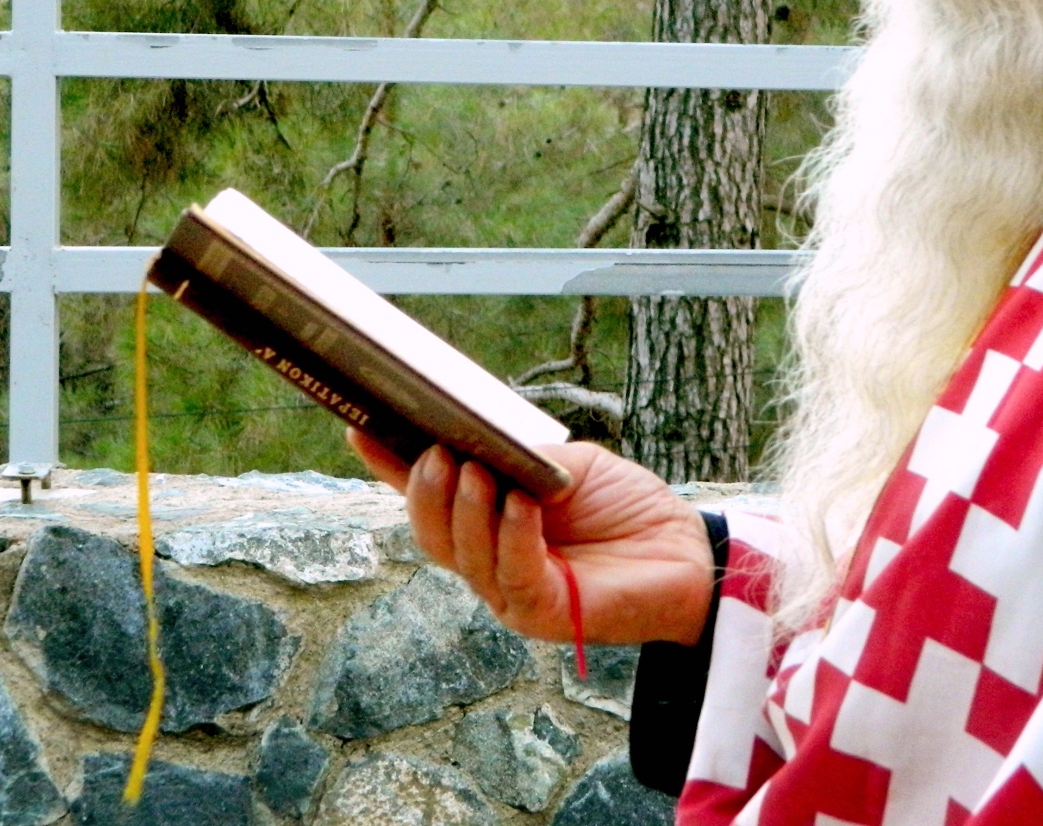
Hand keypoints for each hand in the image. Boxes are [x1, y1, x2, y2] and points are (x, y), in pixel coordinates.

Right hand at [348, 430, 714, 647]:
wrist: (685, 551)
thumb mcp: (571, 466)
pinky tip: (522, 506)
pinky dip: (512, 536)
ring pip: (464, 555)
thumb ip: (525, 460)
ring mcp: (510, 591)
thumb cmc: (627, 506)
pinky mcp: (545, 612)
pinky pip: (516, 574)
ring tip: (473, 470)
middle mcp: (488, 558)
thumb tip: (478, 446)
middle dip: (424, 491)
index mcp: (487, 518)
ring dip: (465, 509)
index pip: (427, 495)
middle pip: (431, 531)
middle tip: (437, 454)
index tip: (357, 430)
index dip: (390, 467)